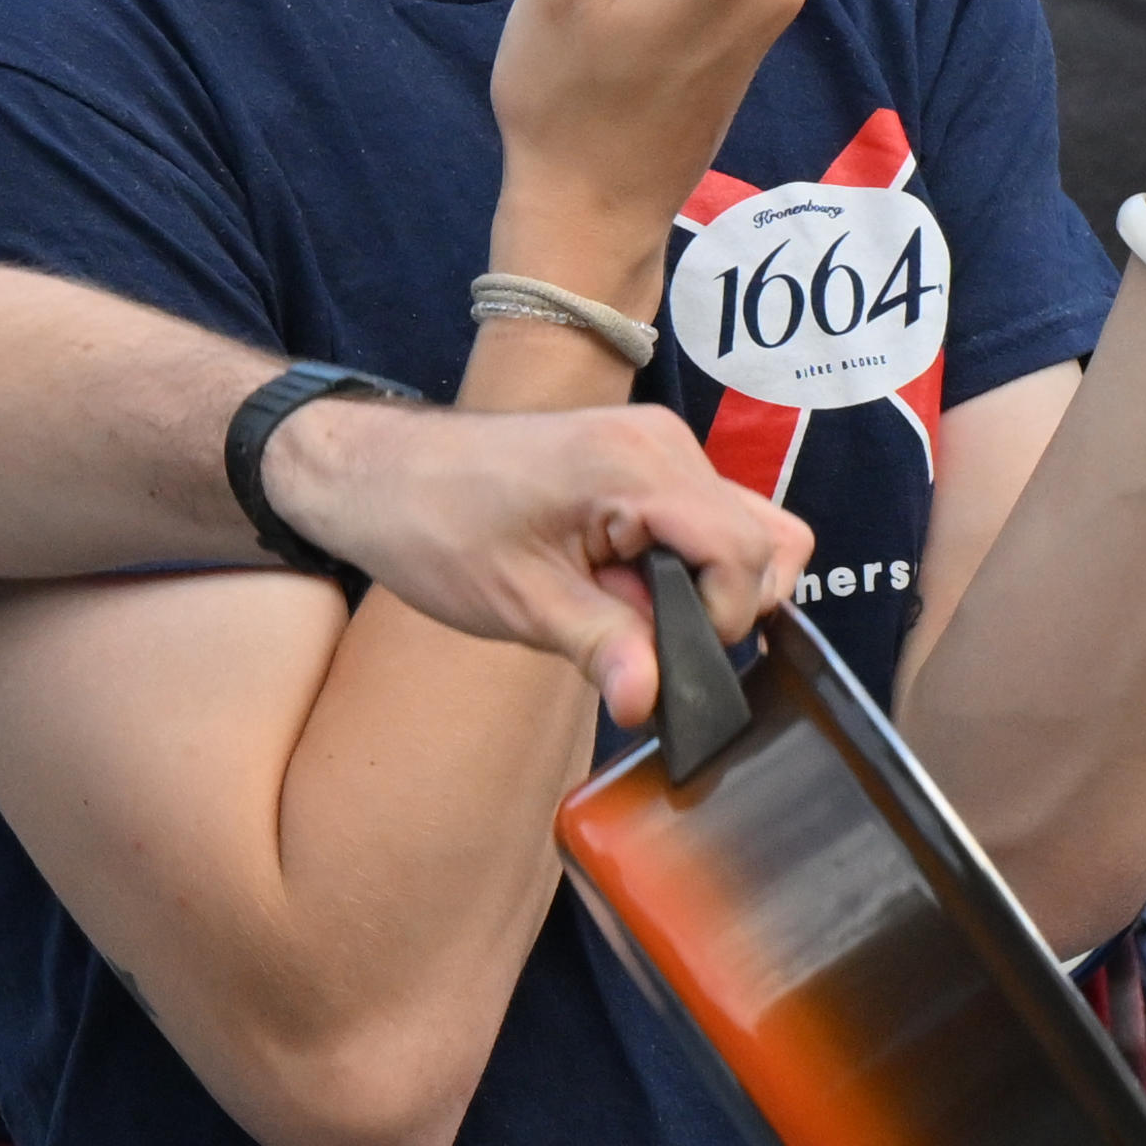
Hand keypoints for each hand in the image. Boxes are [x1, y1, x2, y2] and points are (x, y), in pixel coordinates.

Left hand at [251, 399, 811, 712]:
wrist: (380, 475)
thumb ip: (602, 647)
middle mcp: (664, 443)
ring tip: (625, 609)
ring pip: (747, 531)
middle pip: (766, 541)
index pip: (746, 554)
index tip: (659, 655)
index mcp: (638, 466)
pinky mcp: (645, 462)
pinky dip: (686, 566)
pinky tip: (621, 587)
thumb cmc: (435, 526)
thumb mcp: (520, 603)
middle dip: (723, 606)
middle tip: (641, 634)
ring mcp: (658, 447)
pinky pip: (706, 519)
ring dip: (707, 587)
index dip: (721, 622)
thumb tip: (653, 701)